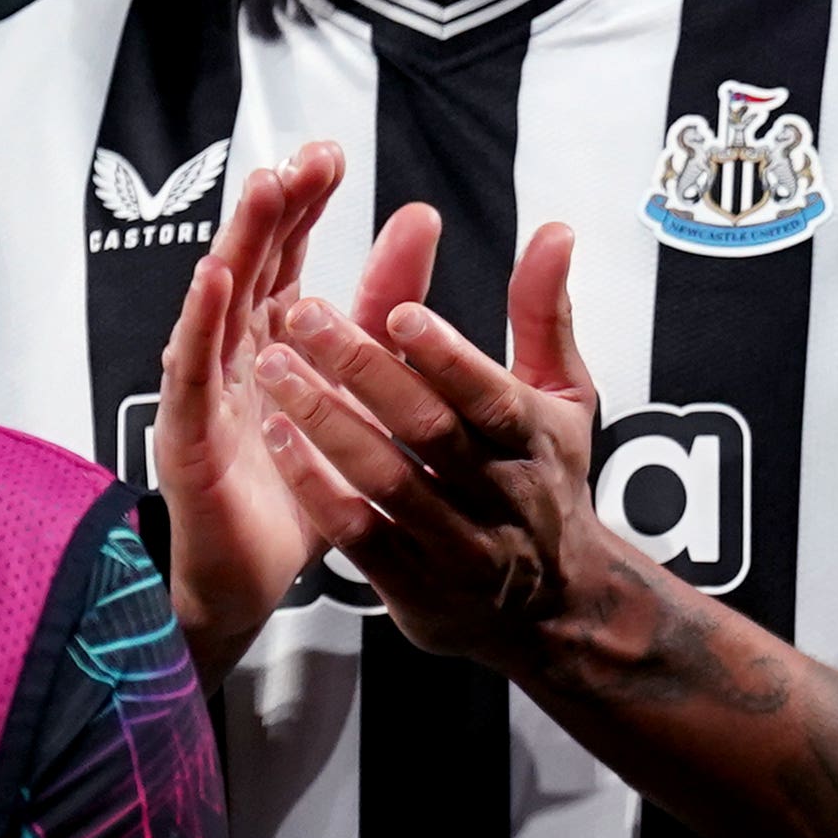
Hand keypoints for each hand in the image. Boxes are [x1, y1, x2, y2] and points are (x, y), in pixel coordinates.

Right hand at [156, 143, 420, 679]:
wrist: (253, 577)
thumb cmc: (297, 484)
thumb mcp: (357, 386)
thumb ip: (382, 306)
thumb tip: (420, 220)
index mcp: (273, 341)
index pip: (286, 257)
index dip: (302, 206)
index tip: (330, 156)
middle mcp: (234, 355)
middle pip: (251, 266)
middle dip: (273, 209)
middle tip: (303, 159)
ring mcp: (206, 391)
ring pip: (218, 304)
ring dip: (237, 244)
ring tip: (261, 192)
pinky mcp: (188, 434)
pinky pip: (192, 371)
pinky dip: (200, 322)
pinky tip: (214, 281)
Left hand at [245, 209, 614, 669]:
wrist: (555, 605)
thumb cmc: (546, 479)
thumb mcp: (564, 397)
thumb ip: (544, 314)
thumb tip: (553, 231)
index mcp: (537, 441)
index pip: (489, 394)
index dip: (443, 355)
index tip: (393, 309)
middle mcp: (503, 495)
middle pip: (429, 431)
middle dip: (362, 371)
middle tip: (303, 316)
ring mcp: (460, 547)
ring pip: (387, 481)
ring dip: (327, 421)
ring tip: (274, 367)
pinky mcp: (418, 588)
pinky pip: (361, 535)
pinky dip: (318, 486)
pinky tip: (280, 439)